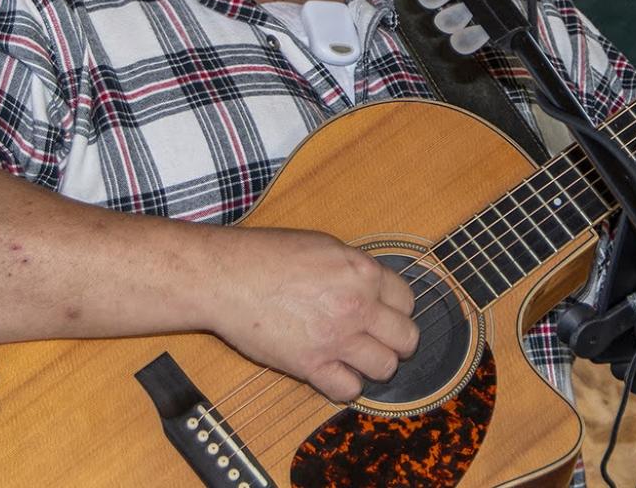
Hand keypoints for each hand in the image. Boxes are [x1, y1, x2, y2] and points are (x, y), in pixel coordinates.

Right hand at [215, 228, 419, 401]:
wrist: (228, 278)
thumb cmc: (267, 255)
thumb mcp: (324, 246)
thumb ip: (354, 269)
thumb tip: (370, 284)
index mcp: (363, 273)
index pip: (407, 300)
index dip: (396, 308)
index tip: (383, 313)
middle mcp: (357, 307)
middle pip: (407, 338)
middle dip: (396, 340)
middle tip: (378, 339)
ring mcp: (336, 339)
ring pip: (385, 367)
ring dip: (374, 364)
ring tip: (356, 357)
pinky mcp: (311, 366)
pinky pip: (348, 390)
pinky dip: (344, 386)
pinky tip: (333, 372)